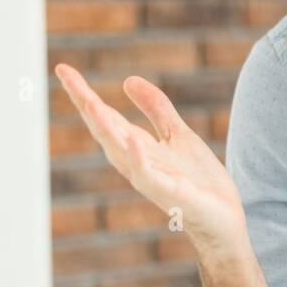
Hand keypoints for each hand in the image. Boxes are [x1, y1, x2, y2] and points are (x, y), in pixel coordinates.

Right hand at [55, 64, 247, 255]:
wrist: (223, 218)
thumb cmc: (198, 179)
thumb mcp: (178, 134)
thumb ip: (156, 109)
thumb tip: (128, 80)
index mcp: (137, 146)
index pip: (106, 116)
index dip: (84, 93)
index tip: (64, 68)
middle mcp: (136, 161)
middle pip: (105, 129)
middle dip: (86, 104)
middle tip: (66, 77)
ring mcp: (151, 178)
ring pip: (121, 151)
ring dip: (106, 128)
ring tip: (90, 102)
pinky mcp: (171, 193)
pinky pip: (150, 176)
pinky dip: (140, 160)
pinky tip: (133, 141)